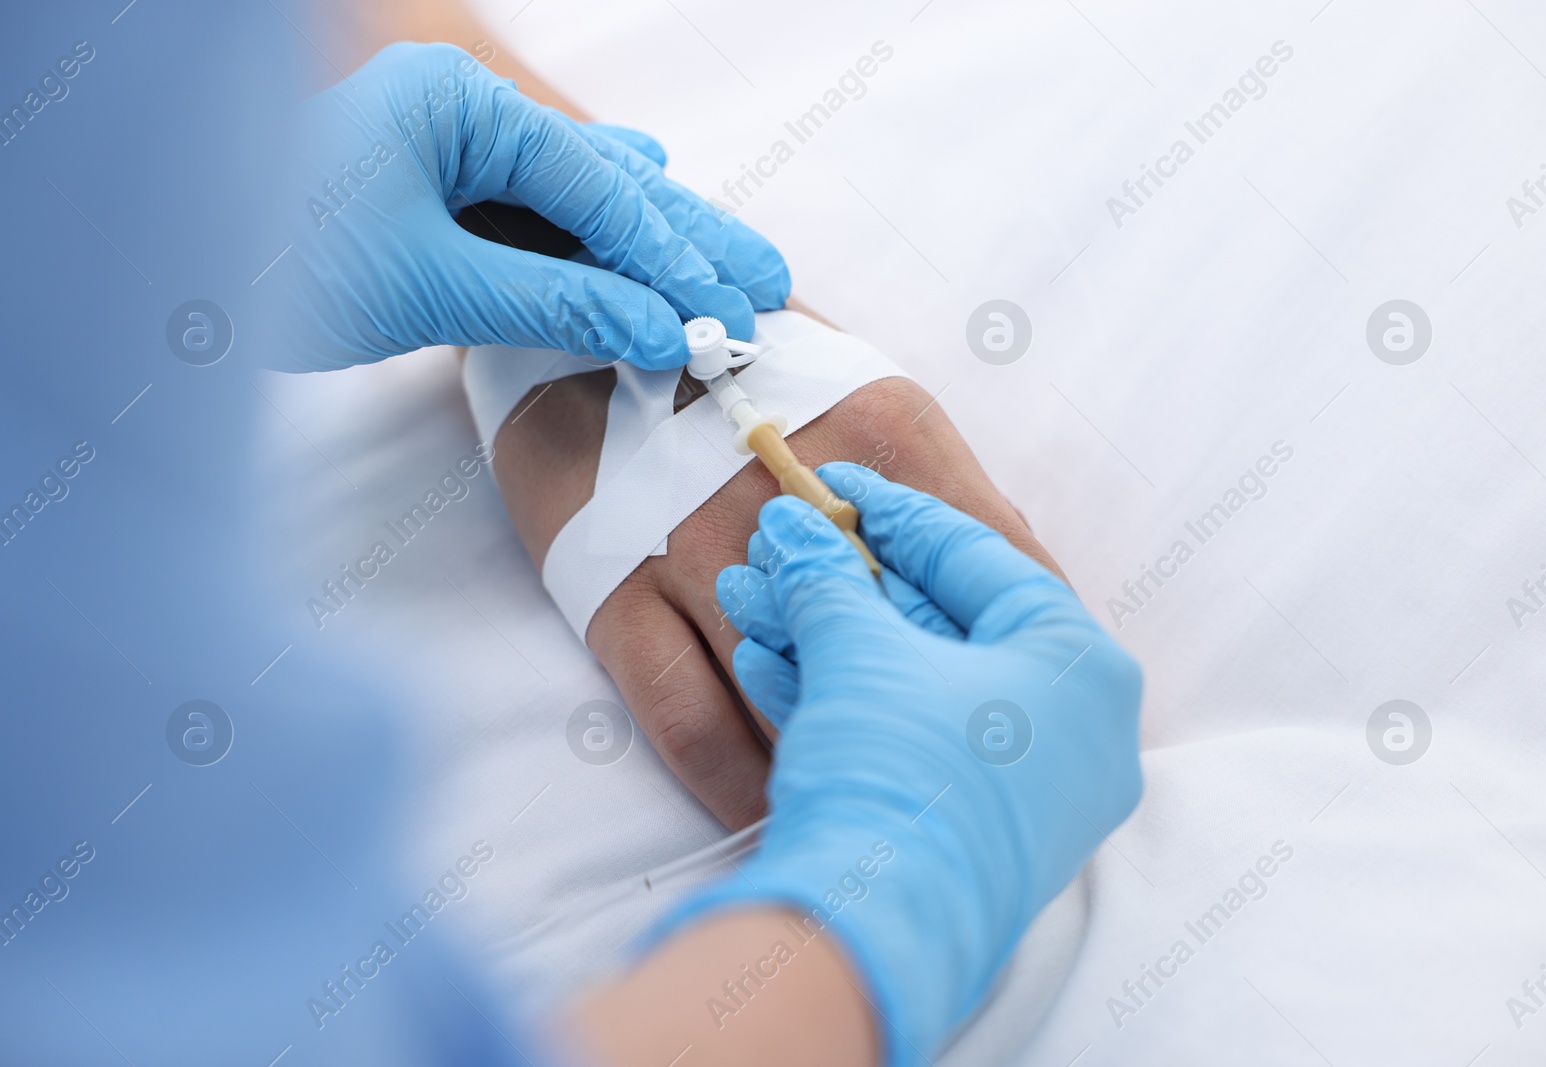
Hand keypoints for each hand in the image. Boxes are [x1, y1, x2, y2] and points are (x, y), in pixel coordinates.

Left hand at [280, 43, 787, 370]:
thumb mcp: (426, 284)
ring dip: (651, 259)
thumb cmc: (274, 265)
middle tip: (770, 283)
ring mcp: (454, 163)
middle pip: (604, 182)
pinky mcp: (442, 213)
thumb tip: (665, 332)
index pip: (594, 181)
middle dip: (686, 241)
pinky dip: (594, 272)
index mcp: (456, 104)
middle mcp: (464, 119)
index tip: (730, 310)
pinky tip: (652, 284)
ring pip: (579, 210)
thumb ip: (554, 302)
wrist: (163, 292)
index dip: (670, 253)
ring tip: (735, 288)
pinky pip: (538, 239)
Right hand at [492, 371, 1060, 828]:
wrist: (586, 327)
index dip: (1026, 640)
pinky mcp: (617, 596)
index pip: (990, 552)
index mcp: (885, 425)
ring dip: (835, 761)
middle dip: (931, 723)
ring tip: (869, 814)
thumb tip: (1019, 569)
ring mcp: (699, 547)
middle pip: (897, 641)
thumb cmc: (749, 365)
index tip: (1045, 706)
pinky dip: (739, 784)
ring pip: (795, 694)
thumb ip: (940, 477)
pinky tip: (771, 809)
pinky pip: (693, 723)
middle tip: (954, 780)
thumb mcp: (860, 383)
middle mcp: (799, 491)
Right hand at [679, 467, 1142, 1063]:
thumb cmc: (894, 773)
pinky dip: (831, 710)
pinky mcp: (959, 842)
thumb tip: (794, 532)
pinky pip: (893, 751)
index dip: (901, 514)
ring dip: (821, 643)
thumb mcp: (859, 649)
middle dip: (845, 585)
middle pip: (939, 626)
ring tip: (750, 602)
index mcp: (1079, 665)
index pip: (986, 555)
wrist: (860, 947)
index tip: (844, 488)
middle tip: (783, 545)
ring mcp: (1020, 796)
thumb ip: (829, 576)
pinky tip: (763, 668)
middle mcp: (1070, 728)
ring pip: (905, 689)